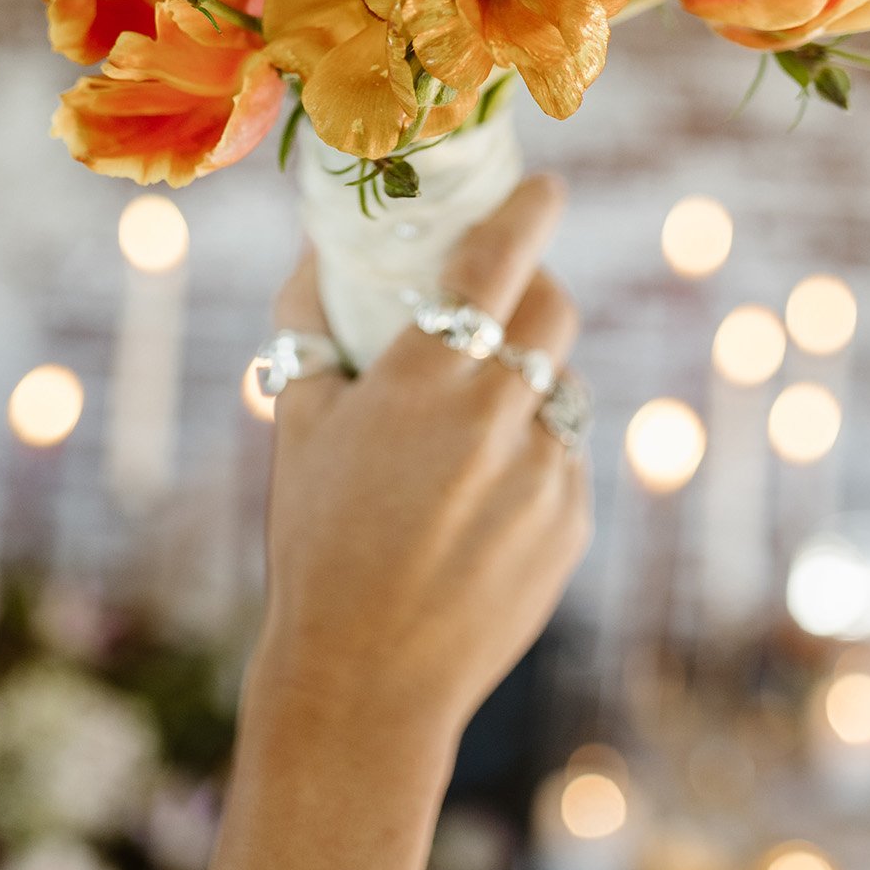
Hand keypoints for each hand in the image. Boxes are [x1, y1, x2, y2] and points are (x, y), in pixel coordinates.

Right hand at [249, 175, 590, 769]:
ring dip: (526, 383)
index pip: (494, 262)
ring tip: (470, 434)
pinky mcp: (573, 522)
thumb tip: (318, 250)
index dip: (526, 212)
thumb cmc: (314, 544)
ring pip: (559, 387)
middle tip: (498, 306)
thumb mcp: (296, 427)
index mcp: (424, 380)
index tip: (544, 187)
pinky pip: (564, 456)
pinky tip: (480, 504)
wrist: (366, 682)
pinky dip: (533, 455)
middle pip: (552, 311)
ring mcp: (546, 472)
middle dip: (533, 291)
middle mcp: (497, 415)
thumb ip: (307, 326)